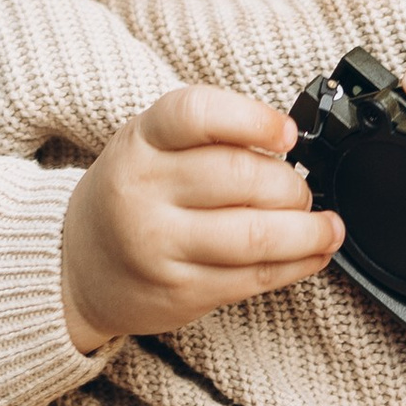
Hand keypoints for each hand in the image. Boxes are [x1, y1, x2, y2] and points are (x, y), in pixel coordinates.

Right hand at [60, 86, 341, 353]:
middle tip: (303, 190)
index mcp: (141, 140)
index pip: (196, 113)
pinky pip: (254, 278)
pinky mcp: (180, 291)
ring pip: (256, 236)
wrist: (77, 267)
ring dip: (309, 231)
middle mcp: (143, 190)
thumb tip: (291, 143)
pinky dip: (298, 265)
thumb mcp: (149, 145)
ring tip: (328, 226)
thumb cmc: (130, 193)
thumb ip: (208, 136)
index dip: (252, 119)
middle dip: (293, 185)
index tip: (289, 134)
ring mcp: (159, 246)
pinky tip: (313, 254)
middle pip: (242, 178)